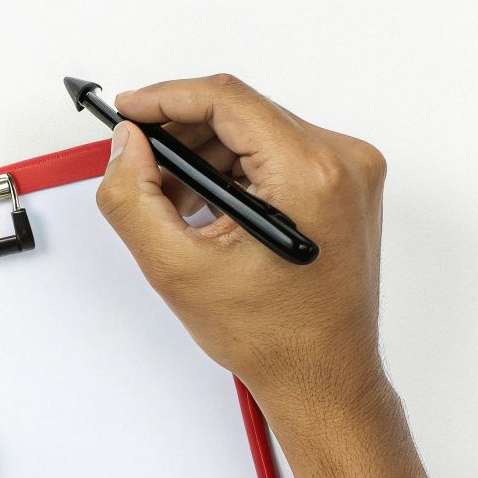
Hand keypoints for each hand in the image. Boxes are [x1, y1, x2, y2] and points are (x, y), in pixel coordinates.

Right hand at [96, 75, 463, 477]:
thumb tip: (126, 147)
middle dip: (183, 137)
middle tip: (142, 170)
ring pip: (258, 132)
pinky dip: (237, 173)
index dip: (166, 98)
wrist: (323, 378)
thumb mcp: (178, 269)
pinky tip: (210, 212)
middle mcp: (342, 162)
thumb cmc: (274, 339)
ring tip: (175, 207)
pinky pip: (279, 155)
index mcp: (309, 174)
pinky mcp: (348, 187)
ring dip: (208, 158)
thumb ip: (134, 199)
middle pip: (242, 113)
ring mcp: (351, 173)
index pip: (226, 100)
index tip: (129, 111)